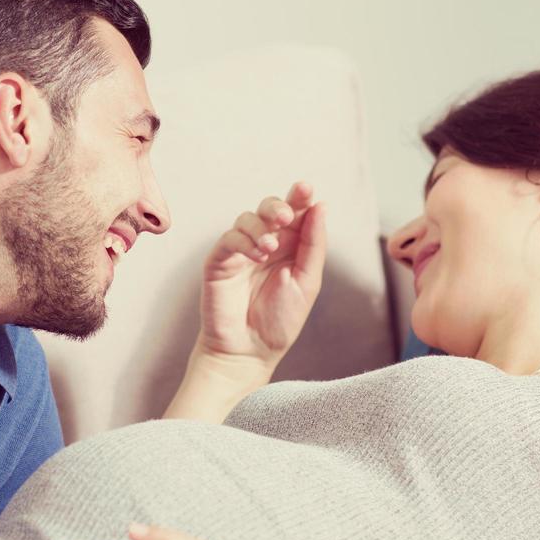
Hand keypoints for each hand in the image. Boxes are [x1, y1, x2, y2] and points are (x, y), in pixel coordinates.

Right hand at [197, 183, 327, 374]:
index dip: (299, 197)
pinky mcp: (220, 261)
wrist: (250, 351)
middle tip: (286, 217)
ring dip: (262, 227)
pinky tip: (258, 255)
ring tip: (271, 248)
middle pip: (269, 208)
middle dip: (278, 205)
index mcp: (291, 247)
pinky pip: (230, 238)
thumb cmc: (279, 321)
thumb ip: (314, 245)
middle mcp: (266, 244)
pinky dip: (245, 241)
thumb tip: (320, 206)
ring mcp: (241, 251)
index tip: (305, 188)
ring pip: (247, 218)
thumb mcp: (307, 282)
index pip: (295, 213)